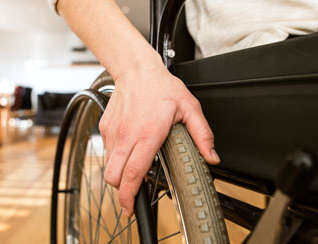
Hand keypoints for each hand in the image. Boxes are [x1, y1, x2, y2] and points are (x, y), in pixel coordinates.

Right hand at [99, 64, 220, 216]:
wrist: (136, 69)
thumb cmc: (161, 87)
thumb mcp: (189, 108)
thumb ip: (202, 135)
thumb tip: (212, 157)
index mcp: (147, 135)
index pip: (133, 173)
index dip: (129, 196)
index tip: (130, 208)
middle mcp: (127, 136)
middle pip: (113, 176)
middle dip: (120, 192)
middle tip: (131, 197)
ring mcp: (113, 132)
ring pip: (108, 166)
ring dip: (118, 174)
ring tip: (132, 170)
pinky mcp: (105, 128)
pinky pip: (107, 151)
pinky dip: (116, 157)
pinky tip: (129, 149)